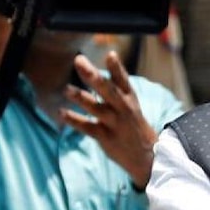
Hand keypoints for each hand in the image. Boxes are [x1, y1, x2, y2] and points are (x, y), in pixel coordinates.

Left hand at [62, 52, 157, 189]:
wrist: (147, 156)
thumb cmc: (133, 125)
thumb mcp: (131, 104)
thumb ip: (114, 88)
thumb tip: (92, 70)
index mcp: (130, 99)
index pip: (123, 80)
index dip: (117, 67)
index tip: (110, 54)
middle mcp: (123, 109)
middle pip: (108, 90)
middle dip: (93, 76)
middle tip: (79, 61)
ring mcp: (114, 123)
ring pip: (96, 108)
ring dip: (81, 98)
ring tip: (66, 89)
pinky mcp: (105, 137)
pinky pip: (87, 127)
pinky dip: (74, 120)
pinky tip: (61, 112)